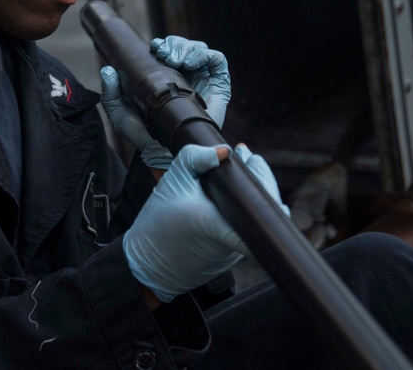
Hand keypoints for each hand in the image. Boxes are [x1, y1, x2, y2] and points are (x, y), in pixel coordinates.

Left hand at [100, 36, 231, 171]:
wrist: (162, 153)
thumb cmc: (144, 134)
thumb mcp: (120, 113)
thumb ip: (111, 94)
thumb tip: (107, 70)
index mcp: (168, 76)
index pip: (170, 50)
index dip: (164, 44)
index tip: (153, 48)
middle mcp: (187, 76)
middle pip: (186, 46)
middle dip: (175, 43)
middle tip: (163, 53)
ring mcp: (204, 81)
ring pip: (200, 50)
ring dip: (187, 48)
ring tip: (174, 59)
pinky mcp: (218, 87)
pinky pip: (218, 62)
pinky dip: (205, 55)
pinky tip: (191, 63)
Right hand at [123, 143, 287, 303]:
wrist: (148, 261)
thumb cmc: (159, 220)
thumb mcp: (172, 181)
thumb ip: (195, 157)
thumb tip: (226, 150)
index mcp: (219, 223)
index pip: (258, 209)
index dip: (263, 179)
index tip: (251, 159)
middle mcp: (233, 240)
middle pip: (264, 207)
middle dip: (260, 178)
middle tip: (247, 158)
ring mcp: (235, 251)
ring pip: (258, 217)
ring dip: (254, 193)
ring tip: (245, 167)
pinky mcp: (233, 255)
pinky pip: (248, 226)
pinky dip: (245, 208)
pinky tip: (238, 191)